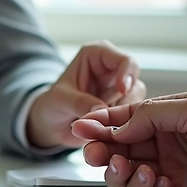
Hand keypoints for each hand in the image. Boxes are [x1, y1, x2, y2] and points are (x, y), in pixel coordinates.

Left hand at [26, 40, 146, 148]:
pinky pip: (132, 117)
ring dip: (121, 116)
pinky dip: (122, 126)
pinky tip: (105, 131)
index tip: (122, 91)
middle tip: (107, 117)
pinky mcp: (122, 108)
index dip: (126, 75)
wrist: (51, 125)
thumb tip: (102, 109)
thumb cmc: (51, 105)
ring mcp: (119, 90)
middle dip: (123, 102)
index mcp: (97, 55)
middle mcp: (112, 70)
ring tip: (100, 125)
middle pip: (134, 83)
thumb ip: (79, 102)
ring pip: (136, 102)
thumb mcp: (60, 100)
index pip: (124, 60)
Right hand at [70, 92, 186, 186]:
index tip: (81, 126)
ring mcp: (170, 173)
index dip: (102, 124)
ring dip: (121, 174)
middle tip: (93, 154)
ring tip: (133, 169)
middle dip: (103, 153)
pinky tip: (159, 182)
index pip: (126, 122)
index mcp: (168, 120)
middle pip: (119, 152)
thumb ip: (150, 114)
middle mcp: (166, 147)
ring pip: (127, 178)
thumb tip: (117, 128)